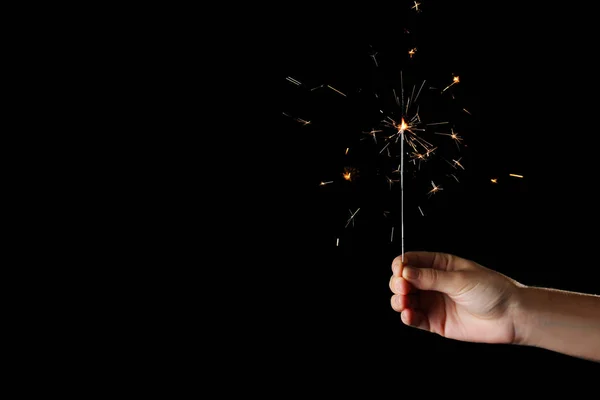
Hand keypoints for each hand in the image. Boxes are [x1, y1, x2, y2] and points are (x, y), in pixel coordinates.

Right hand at [389, 251, 521, 343]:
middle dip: (398, 284)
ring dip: (399, 301)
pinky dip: (407, 317)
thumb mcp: (460, 279)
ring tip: (404, 303)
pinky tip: (409, 314)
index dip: (401, 265)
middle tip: (402, 288)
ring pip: (405, 300)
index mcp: (439, 265)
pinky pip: (414, 319)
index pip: (411, 261)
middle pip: (404, 281)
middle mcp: (433, 283)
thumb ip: (430, 277)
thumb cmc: (493, 290)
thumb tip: (406, 272)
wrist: (511, 317)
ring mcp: (433, 302)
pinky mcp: (435, 322)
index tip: (400, 271)